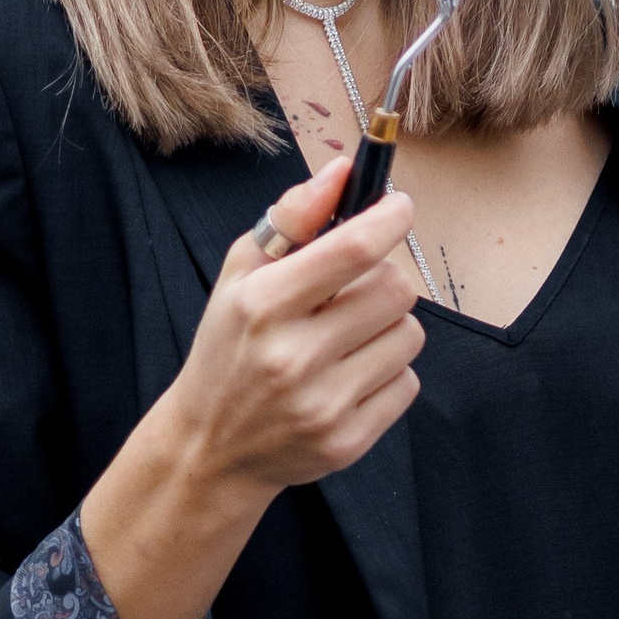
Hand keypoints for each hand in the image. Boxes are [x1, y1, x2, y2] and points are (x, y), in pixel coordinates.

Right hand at [166, 153, 425, 503]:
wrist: (210, 447)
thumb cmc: (229, 347)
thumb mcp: (240, 275)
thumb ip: (292, 219)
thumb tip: (343, 172)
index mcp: (261, 305)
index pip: (353, 249)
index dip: (390, 218)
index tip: (399, 208)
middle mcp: (291, 356)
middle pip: (395, 291)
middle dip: (385, 279)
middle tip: (357, 289)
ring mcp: (321, 404)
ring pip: (408, 336)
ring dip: (388, 328)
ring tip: (347, 338)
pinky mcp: (346, 441)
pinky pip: (407, 384)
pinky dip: (387, 373)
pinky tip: (348, 376)